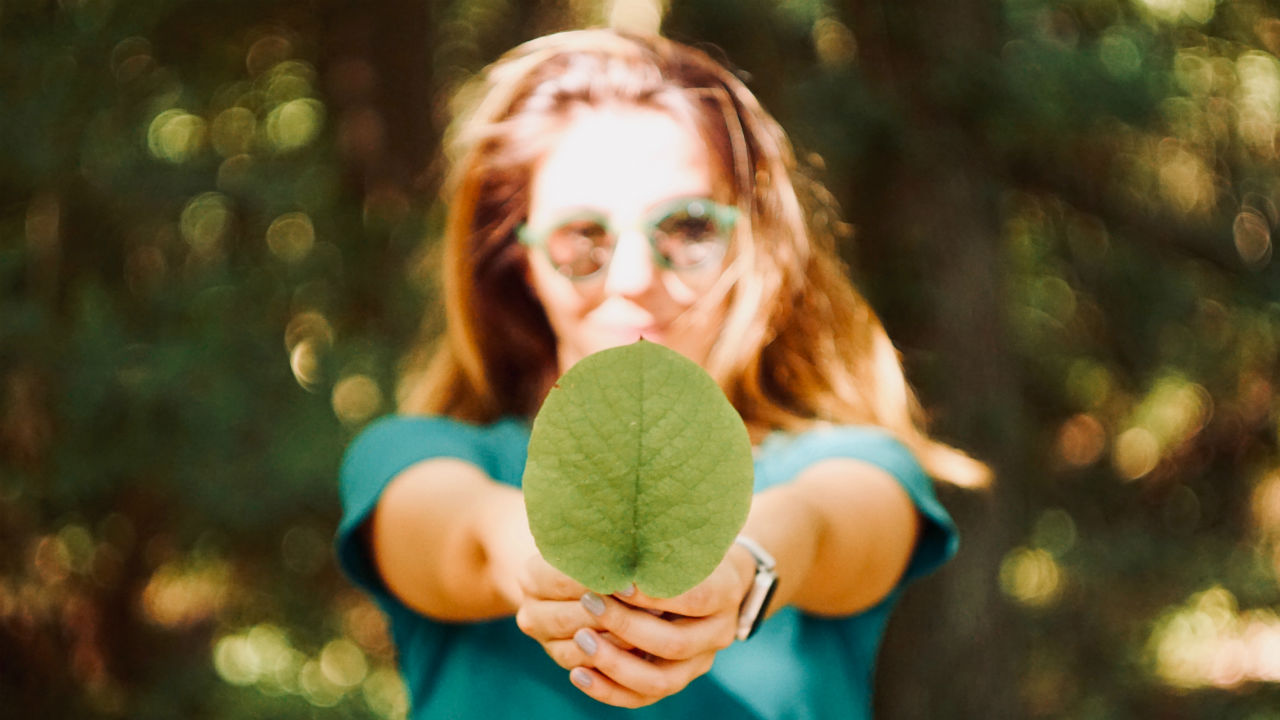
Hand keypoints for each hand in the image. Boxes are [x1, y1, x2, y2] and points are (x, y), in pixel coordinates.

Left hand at [515, 547, 754, 707]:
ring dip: (614, 663)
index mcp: (725, 592)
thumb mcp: (683, 535)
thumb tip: (612, 525)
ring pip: (658, 681)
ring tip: (580, 640)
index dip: (653, 594)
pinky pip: (642, 698)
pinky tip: (578, 672)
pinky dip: (609, 690)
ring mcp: (699, 662)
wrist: (715, 579)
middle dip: (626, 625)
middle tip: (588, 603)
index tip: (617, 582)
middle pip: (673, 643)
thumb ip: (659, 540)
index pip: (693, 598)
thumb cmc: (688, 547)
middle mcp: (718, 633)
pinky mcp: (676, 679)